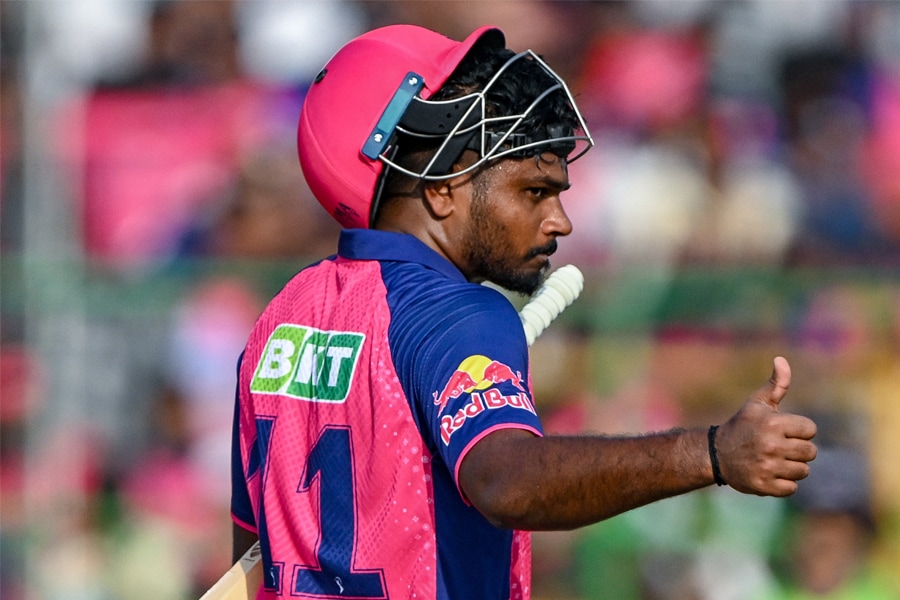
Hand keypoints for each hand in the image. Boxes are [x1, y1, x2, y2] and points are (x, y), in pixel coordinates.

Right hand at [715, 357, 816, 495]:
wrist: (716, 454)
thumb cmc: (742, 426)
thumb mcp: (757, 403)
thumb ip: (776, 384)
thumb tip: (781, 359)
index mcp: (773, 423)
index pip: (810, 430)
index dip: (799, 430)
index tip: (783, 431)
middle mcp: (771, 445)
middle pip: (811, 453)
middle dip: (798, 450)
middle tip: (779, 447)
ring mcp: (767, 467)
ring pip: (803, 471)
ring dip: (791, 467)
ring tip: (774, 460)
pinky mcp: (763, 485)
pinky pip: (791, 488)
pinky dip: (783, 483)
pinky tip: (770, 473)